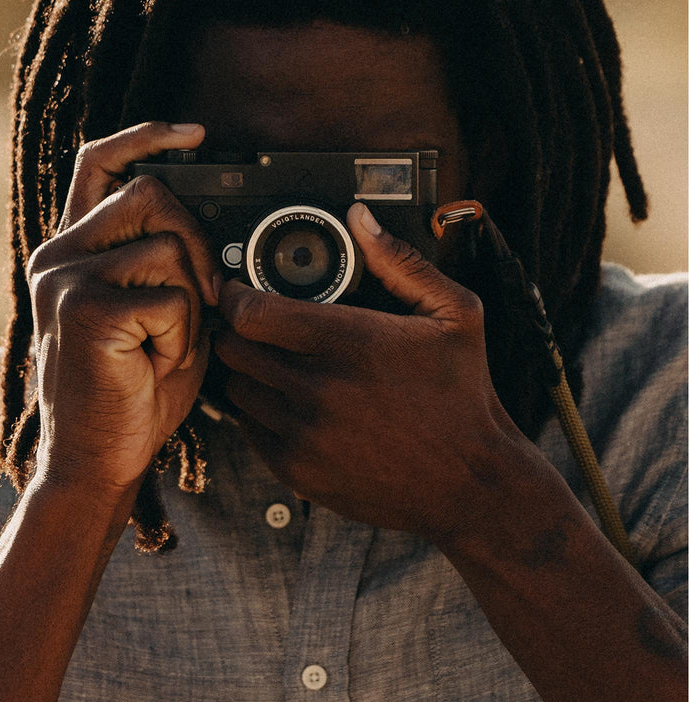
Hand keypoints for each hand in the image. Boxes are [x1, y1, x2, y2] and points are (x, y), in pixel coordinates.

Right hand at [26, 122, 215, 499]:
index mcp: (73, 251)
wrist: (100, 459)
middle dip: (197, 243)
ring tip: (165, 344)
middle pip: (152, 195)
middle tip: (203, 301)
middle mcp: (59, 255)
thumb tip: (214, 228)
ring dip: (191, 301)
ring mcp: (65, 280)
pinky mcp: (85, 311)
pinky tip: (156, 363)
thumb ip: (173, 266)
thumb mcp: (160, 317)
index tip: (195, 134)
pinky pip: (171, 298)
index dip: (147, 137)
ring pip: (168, 247)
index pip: (100, 164)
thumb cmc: (135, 393)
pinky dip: (182, 337)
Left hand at [215, 202, 523, 542]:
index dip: (236, 295)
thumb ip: (401, 262)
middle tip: (255, 325)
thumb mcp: (455, 316)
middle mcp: (318, 389)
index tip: (239, 290)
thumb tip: (360, 218)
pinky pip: (249, 430)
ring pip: (236, 389)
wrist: (468, 483)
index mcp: (350, 342)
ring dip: (246, 372)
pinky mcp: (297, 470)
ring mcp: (303, 433)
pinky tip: (289, 403)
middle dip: (238, 330)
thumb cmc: (463, 397)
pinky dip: (259, 413)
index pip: (250, 312)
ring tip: (274, 364)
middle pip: (233, 348)